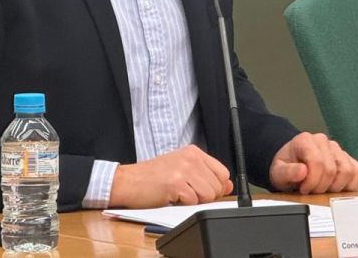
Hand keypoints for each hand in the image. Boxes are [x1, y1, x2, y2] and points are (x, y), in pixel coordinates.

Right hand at [109, 145, 233, 208]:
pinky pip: (193, 202)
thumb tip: (229, 186)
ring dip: (194, 201)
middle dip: (204, 196)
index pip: (223, 173)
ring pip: (208, 195)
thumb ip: (206, 176)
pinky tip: (171, 197)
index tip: (202, 189)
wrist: (129, 181)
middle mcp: (191, 158)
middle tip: (185, 192)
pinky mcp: (176, 184)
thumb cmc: (153, 176)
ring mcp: (184, 170)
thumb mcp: (182, 170)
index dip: (216, 187)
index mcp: (194, 152)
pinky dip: (183, 205)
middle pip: (217, 187)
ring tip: (179, 194)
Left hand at [268, 132, 357, 193]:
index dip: (312, 181)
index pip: (317, 162)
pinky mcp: (347, 157)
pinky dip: (349, 184)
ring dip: (335, 186)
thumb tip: (302, 171)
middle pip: (332, 170)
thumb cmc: (286, 167)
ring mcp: (336, 148)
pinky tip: (335, 186)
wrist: (290, 162)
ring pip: (348, 170)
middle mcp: (322, 141)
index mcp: (305, 140)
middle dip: (321, 187)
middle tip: (311, 190)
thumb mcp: (278, 173)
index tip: (303, 189)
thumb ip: (287, 172)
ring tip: (323, 188)